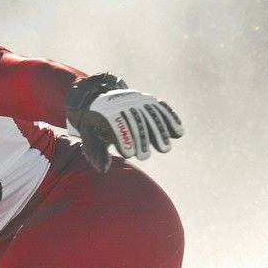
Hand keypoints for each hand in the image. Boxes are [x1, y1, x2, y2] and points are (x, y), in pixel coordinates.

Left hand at [65, 74, 183, 171]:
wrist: (101, 99)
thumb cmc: (94, 124)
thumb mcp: (88, 136)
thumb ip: (95, 152)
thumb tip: (104, 169)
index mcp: (106, 111)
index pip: (116, 123)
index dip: (123, 138)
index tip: (129, 154)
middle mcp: (123, 103)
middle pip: (136, 120)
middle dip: (142, 139)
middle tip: (145, 157)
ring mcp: (137, 100)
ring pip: (151, 114)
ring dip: (160, 132)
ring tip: (165, 149)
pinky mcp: (149, 100)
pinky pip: (161, 108)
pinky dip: (171, 119)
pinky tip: (179, 133)